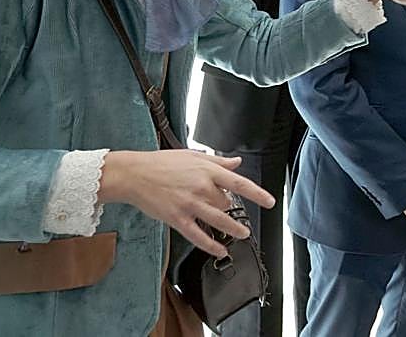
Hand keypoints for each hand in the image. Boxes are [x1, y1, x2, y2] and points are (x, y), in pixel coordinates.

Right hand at [98, 150, 274, 258]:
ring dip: (233, 229)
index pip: (239, 183)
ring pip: (218, 221)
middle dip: (229, 207)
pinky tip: (220, 249)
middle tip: (228, 208)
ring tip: (243, 234)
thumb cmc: (162, 163)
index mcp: (207, 171)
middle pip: (226, 203)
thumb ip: (217, 161)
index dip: (257, 194)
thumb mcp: (193, 156)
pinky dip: (211, 245)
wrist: (135, 174)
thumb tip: (237, 163)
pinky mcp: (177, 219)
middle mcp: (201, 188)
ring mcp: (189, 205)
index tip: (270, 202)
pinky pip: (198, 235)